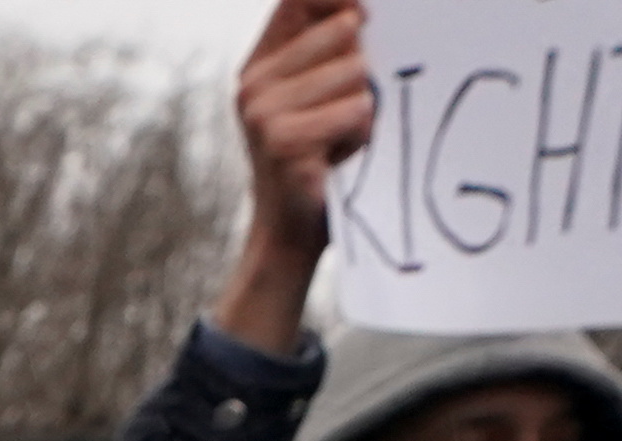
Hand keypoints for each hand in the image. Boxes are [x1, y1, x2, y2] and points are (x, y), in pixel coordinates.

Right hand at [214, 0, 374, 355]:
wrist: (291, 238)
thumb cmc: (321, 161)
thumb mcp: (320, 96)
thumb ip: (333, 49)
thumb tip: (364, 13)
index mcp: (260, 64)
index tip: (368, 16)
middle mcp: (253, 83)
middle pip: (344, 29)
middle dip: (364, 65)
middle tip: (348, 110)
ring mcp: (263, 112)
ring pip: (356, 71)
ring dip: (366, 105)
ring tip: (343, 138)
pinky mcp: (283, 141)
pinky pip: (357, 109)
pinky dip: (363, 132)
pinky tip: (341, 156)